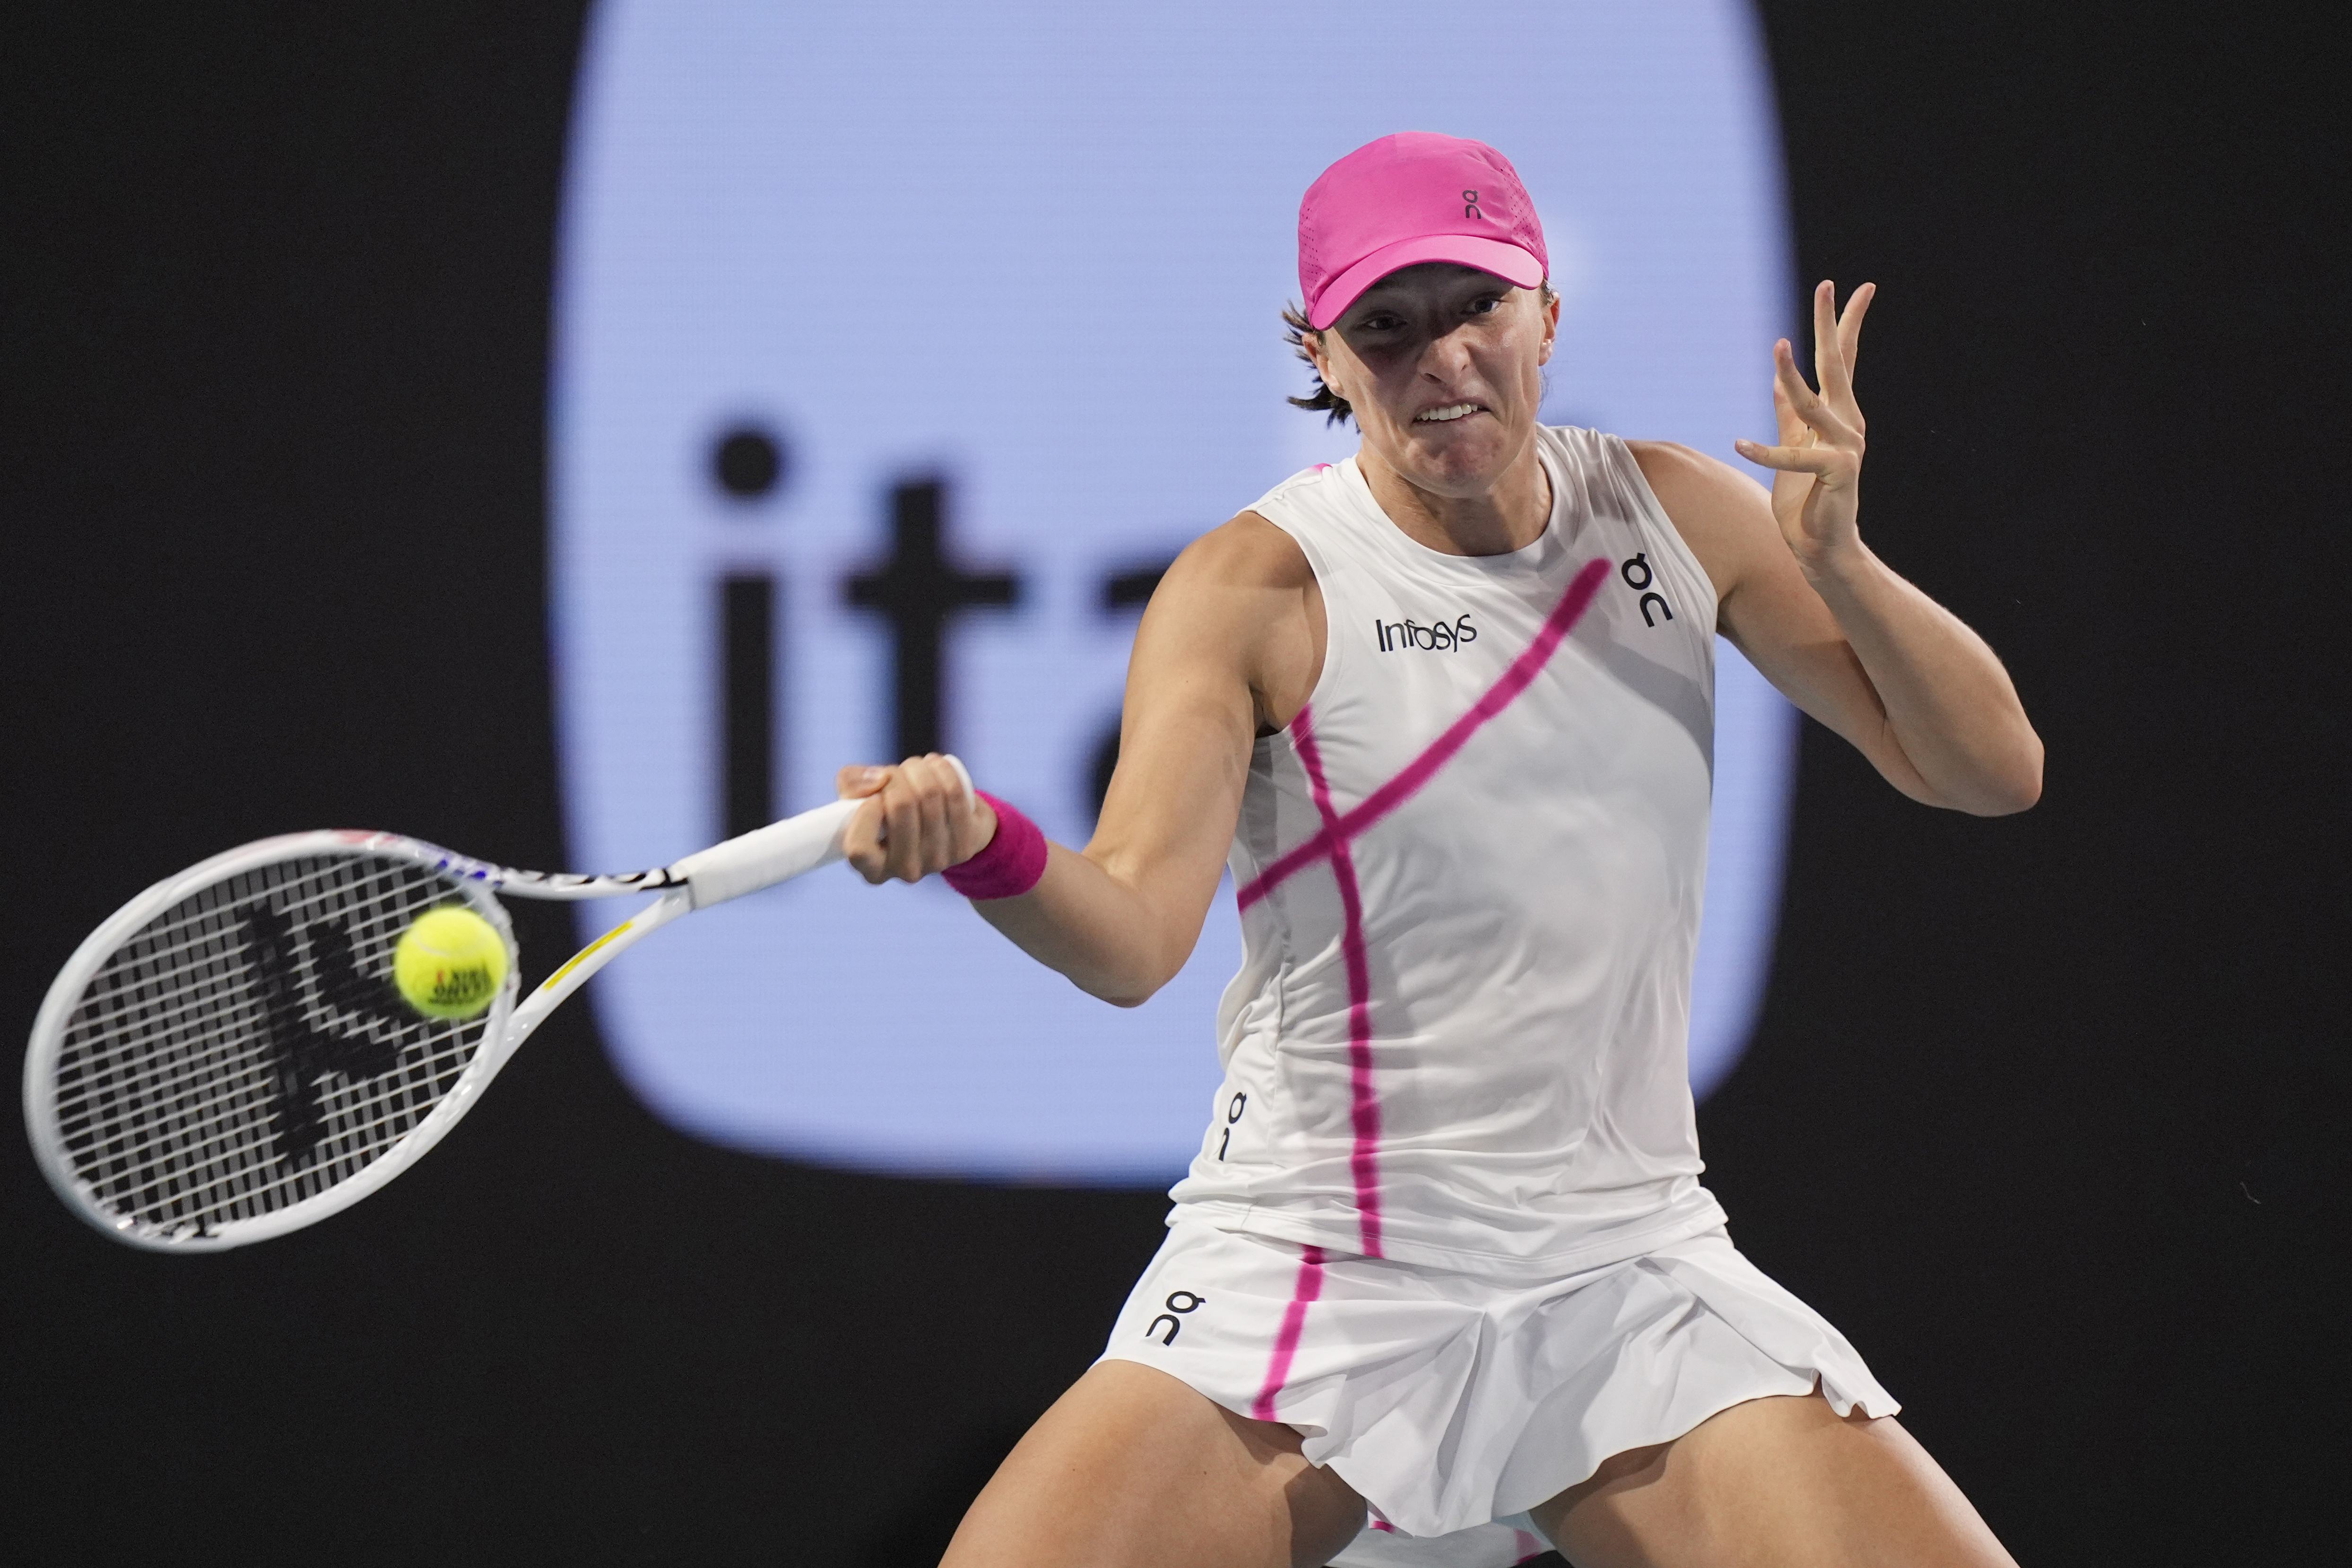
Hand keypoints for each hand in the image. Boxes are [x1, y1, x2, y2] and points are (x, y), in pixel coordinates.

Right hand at [836, 753, 997, 884]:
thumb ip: (852, 784)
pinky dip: (943, 770)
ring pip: (929, 794)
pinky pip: (954, 794)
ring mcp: (937, 861)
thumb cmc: (889, 810)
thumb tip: (879, 780)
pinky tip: (935, 765)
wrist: (940, 821)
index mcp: (871, 868)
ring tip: (915, 767)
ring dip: (919, 768)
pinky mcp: (964, 846)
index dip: (866, 814)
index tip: (874, 798)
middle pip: (901, 806)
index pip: (859, 848)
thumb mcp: (859, 798)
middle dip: (896, 775)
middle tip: (894, 773)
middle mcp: (904, 872)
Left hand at [1735, 279, 1874, 575]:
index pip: (1843, 361)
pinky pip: (1794, 456)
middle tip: (1828, 284)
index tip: (1855, 287)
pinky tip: (1739, 443)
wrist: (1821, 546)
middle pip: (1837, 365)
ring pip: (1814, 403)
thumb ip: (1788, 415)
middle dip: (1831, 324)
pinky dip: (1765, 451)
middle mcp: (1848, 425)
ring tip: (1777, 346)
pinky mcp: (1836, 472)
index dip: (1845, 324)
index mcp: (1839, 416)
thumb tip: (1778, 379)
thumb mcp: (1792, 447)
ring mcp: (1846, 447)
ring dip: (1792, 375)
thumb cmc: (1806, 500)